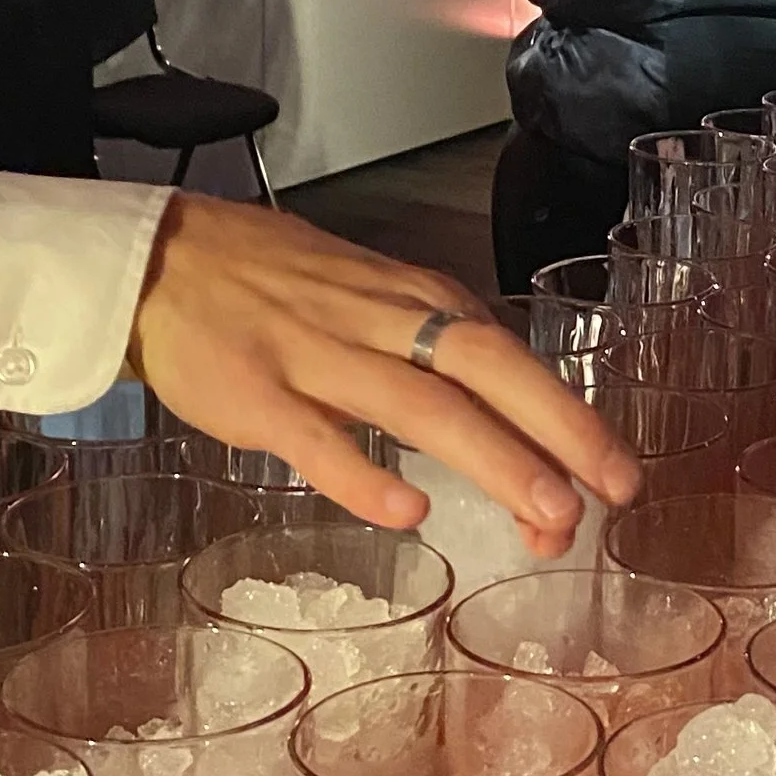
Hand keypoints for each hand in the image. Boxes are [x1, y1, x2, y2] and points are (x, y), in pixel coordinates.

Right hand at [126, 197, 639, 553]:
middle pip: (485, 371)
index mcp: (412, 299)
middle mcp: (378, 321)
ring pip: (420, 405)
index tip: (615, 477)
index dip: (568, 417)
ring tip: (547, 514)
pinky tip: (410, 510)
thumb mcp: (371, 298)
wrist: (159, 262)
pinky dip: (365, 473)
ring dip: (491, 458)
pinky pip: (317, 438)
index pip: (508, 358)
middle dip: (559, 431)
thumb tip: (507, 425)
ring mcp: (316, 356)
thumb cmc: (276, 285)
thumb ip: (431, 356)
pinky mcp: (255, 395)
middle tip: (614, 494)